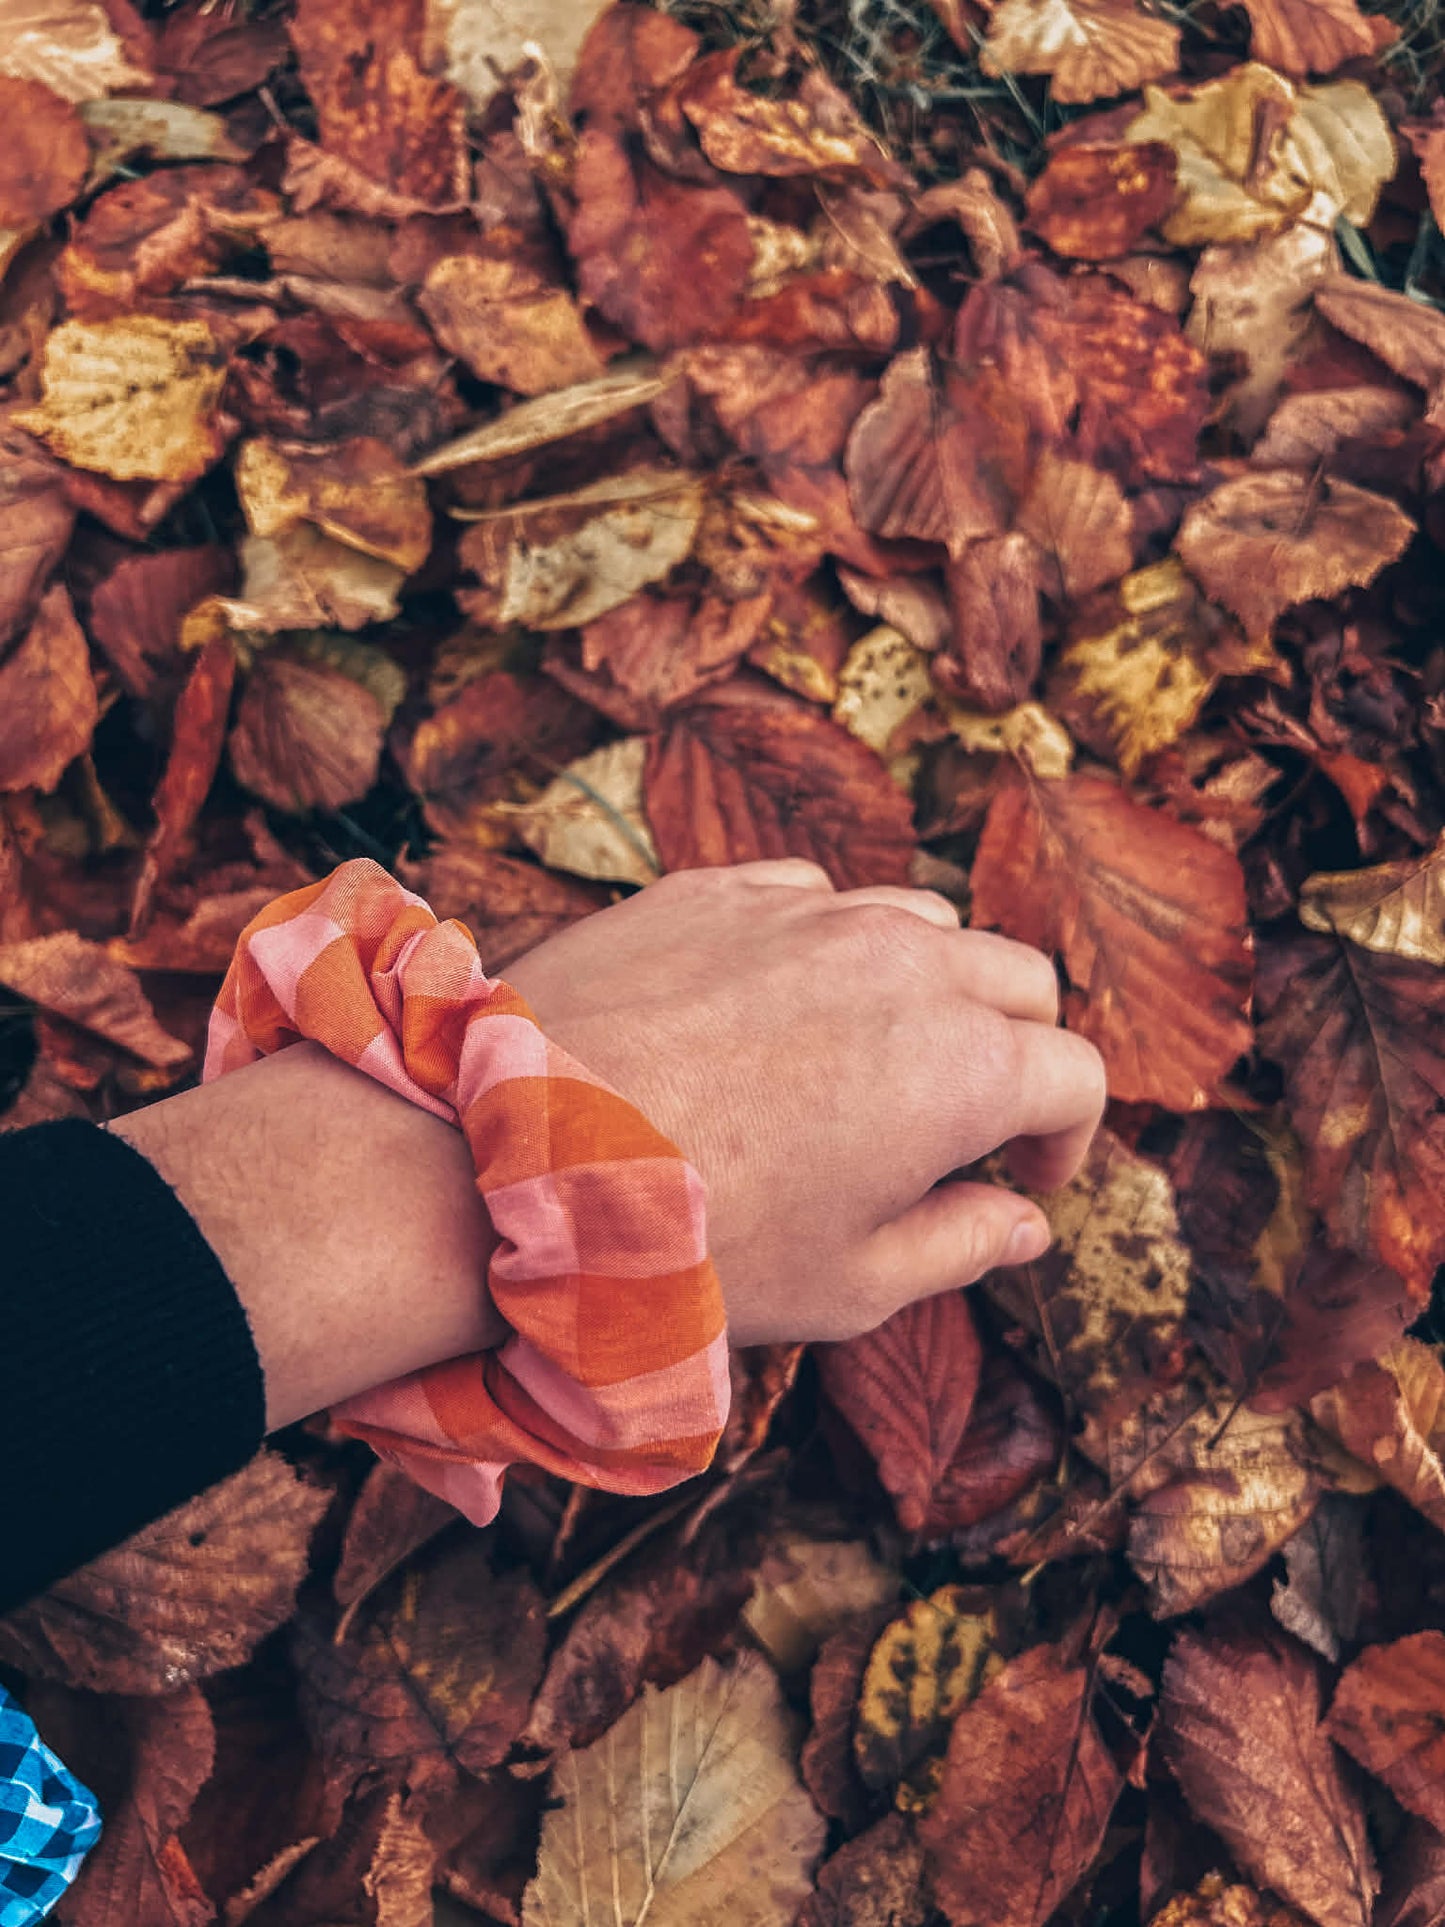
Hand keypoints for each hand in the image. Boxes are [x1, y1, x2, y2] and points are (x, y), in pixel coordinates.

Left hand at [506, 860, 1105, 1346]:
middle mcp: (902, 963)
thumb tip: (1020, 1225)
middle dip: (1018, 1046)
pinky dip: (825, 943)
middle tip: (967, 1116)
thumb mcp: (847, 1283)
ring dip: (929, 983)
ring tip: (873, 1056)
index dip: (1065, 1137)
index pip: (1075, 1075)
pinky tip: (778, 1005)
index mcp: (962, 1065)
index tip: (1025, 1176)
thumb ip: (958, 1246)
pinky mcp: (717, 888)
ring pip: (921, 920)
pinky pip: (811, 895)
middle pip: (1018, 978)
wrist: (509, 1160)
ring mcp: (807, 912)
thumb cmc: (690, 1243)